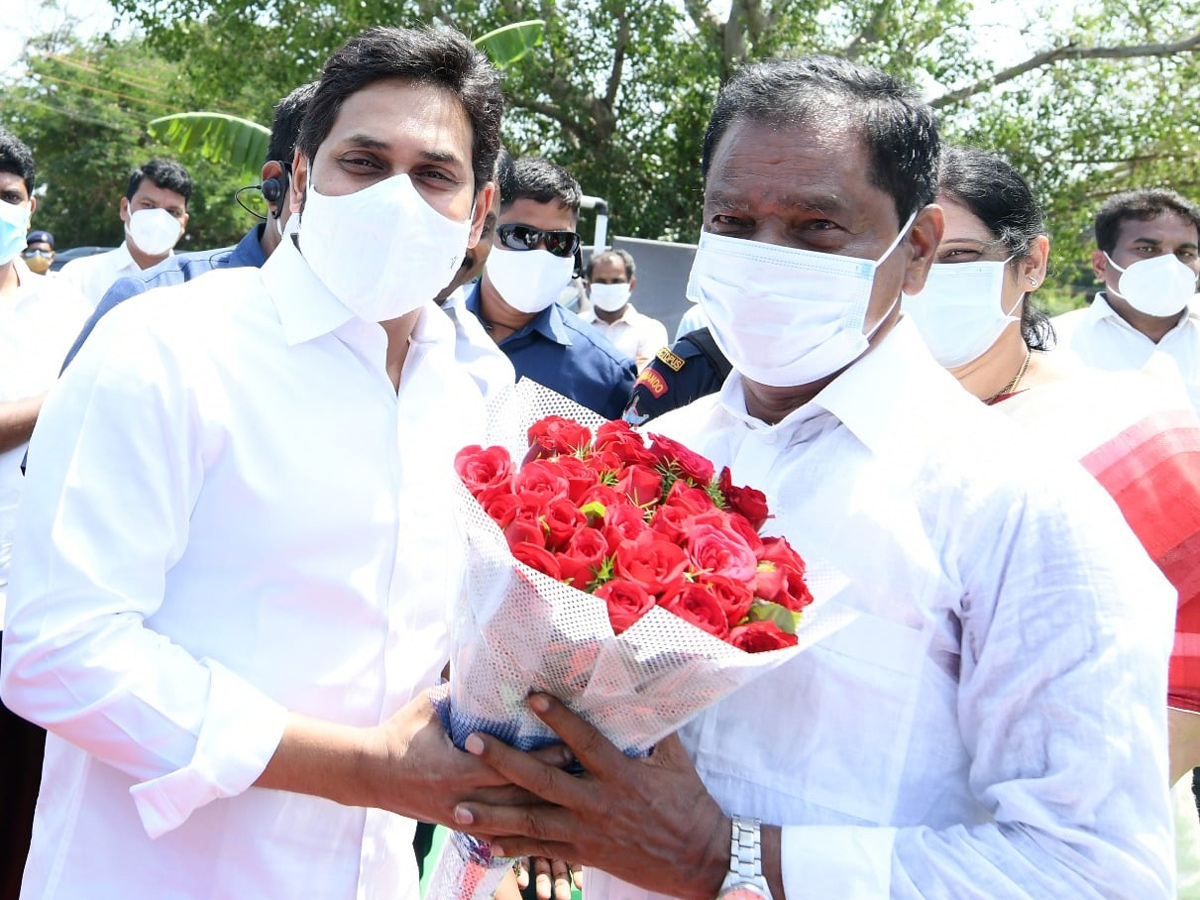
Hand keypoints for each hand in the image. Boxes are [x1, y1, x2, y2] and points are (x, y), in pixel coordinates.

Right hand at [359, 689, 570, 824]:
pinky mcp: (455, 825)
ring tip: (570, 795)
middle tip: (579, 771)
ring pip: (506, 819)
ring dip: (539, 807)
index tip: (566, 748)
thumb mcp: (428, 707)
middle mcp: (458, 798)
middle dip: (548, 785)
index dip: (537, 761)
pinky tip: (541, 824)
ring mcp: (456, 816)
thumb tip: (489, 670)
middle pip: (512, 797)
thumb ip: (459, 694)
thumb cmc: (399, 734)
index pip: (504, 767)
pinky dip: (517, 827)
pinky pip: (492, 830)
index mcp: (452, 768)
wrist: (368, 774)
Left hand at [451, 693, 729, 899]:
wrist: (700, 858)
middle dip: (504, 762)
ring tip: (457, 809)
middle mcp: (598, 803)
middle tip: (473, 744)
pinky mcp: (584, 855)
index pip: (584, 742)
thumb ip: (651, 728)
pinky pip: (542, 851)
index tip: (532, 697)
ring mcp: (587, 832)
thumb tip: (639, 689)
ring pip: (532, 823)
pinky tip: (484, 844)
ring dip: (493, 815)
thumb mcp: (674, 760)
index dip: (559, 718)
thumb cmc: (689, 803)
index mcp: (621, 775)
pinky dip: (512, 847)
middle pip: (543, 782)